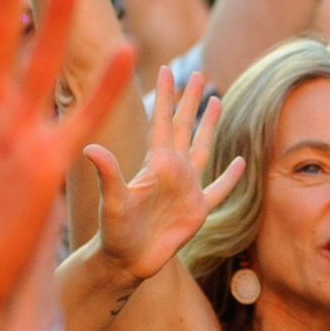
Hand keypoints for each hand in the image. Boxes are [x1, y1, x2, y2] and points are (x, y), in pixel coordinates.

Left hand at [83, 67, 245, 281]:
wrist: (126, 262)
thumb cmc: (114, 232)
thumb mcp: (112, 201)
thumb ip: (108, 174)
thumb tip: (90, 149)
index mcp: (155, 163)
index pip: (162, 121)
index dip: (166, 95)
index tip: (168, 68)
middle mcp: (172, 170)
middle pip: (183, 126)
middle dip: (190, 100)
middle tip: (198, 73)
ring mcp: (186, 189)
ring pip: (202, 148)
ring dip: (209, 125)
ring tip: (216, 100)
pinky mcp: (197, 211)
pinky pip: (219, 190)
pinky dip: (230, 177)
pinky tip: (239, 162)